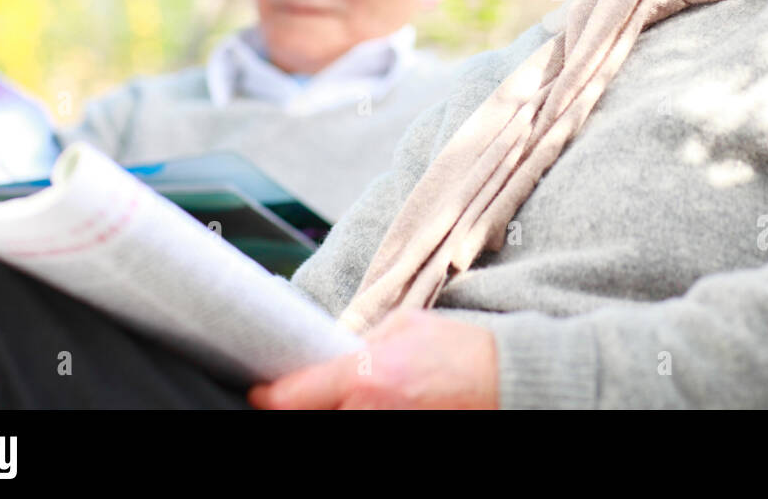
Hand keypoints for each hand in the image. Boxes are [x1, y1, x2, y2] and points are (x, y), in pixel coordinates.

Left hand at [248, 309, 499, 409]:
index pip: (292, 398)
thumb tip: (331, 353)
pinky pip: (360, 428)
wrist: (505, 380)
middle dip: (303, 404)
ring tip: (355, 393)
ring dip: (332, 410)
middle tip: (306, 390)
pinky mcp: (397, 440)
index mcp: (365, 375)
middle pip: (307, 419)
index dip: (268, 395)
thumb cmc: (460, 351)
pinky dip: (357, 415)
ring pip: (334, 424)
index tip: (261, 390)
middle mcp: (368, 412)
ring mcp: (384, 431)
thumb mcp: (405, 326)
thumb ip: (360, 342)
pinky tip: (369, 403)